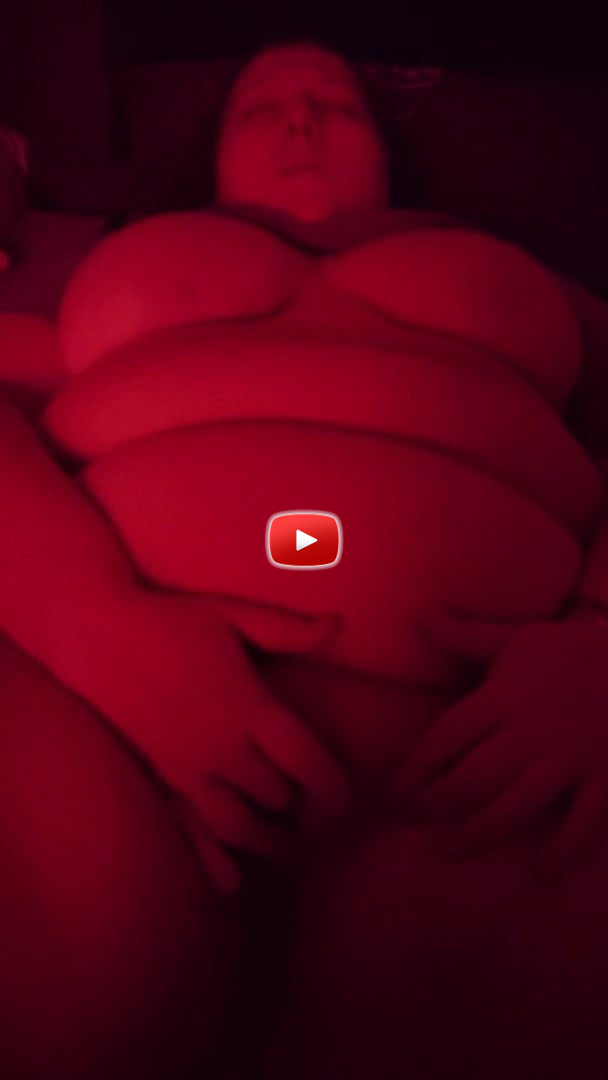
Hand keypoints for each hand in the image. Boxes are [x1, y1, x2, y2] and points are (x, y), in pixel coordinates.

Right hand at [73, 588, 349, 893]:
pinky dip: (214, 861)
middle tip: (320, 816)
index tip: (347, 802)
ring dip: (268, 841)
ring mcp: (187, 767)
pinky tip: (232, 883)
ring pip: (238, 824)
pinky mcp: (159, 778)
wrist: (95, 635)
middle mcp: (221, 746)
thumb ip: (288, 629)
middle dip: (302, 809)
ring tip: (289, 848)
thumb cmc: (171, 620)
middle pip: (277, 797)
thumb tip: (338, 626)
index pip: (306, 763)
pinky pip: (191, 830)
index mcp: (248, 706)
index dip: (334, 790)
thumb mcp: (233, 615)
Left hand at [388, 606, 607, 880]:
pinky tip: (544, 871)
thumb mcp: (519, 638)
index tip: (393, 791)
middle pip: (472, 777)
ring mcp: (571, 757)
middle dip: (437, 803)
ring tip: (449, 849)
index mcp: (504, 697)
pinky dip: (566, 845)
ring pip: (516, 803)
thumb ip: (467, 636)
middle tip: (412, 821)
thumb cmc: (577, 652)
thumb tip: (422, 615)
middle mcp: (531, 731)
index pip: (446, 738)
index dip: (415, 768)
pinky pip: (586, 818)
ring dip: (479, 831)